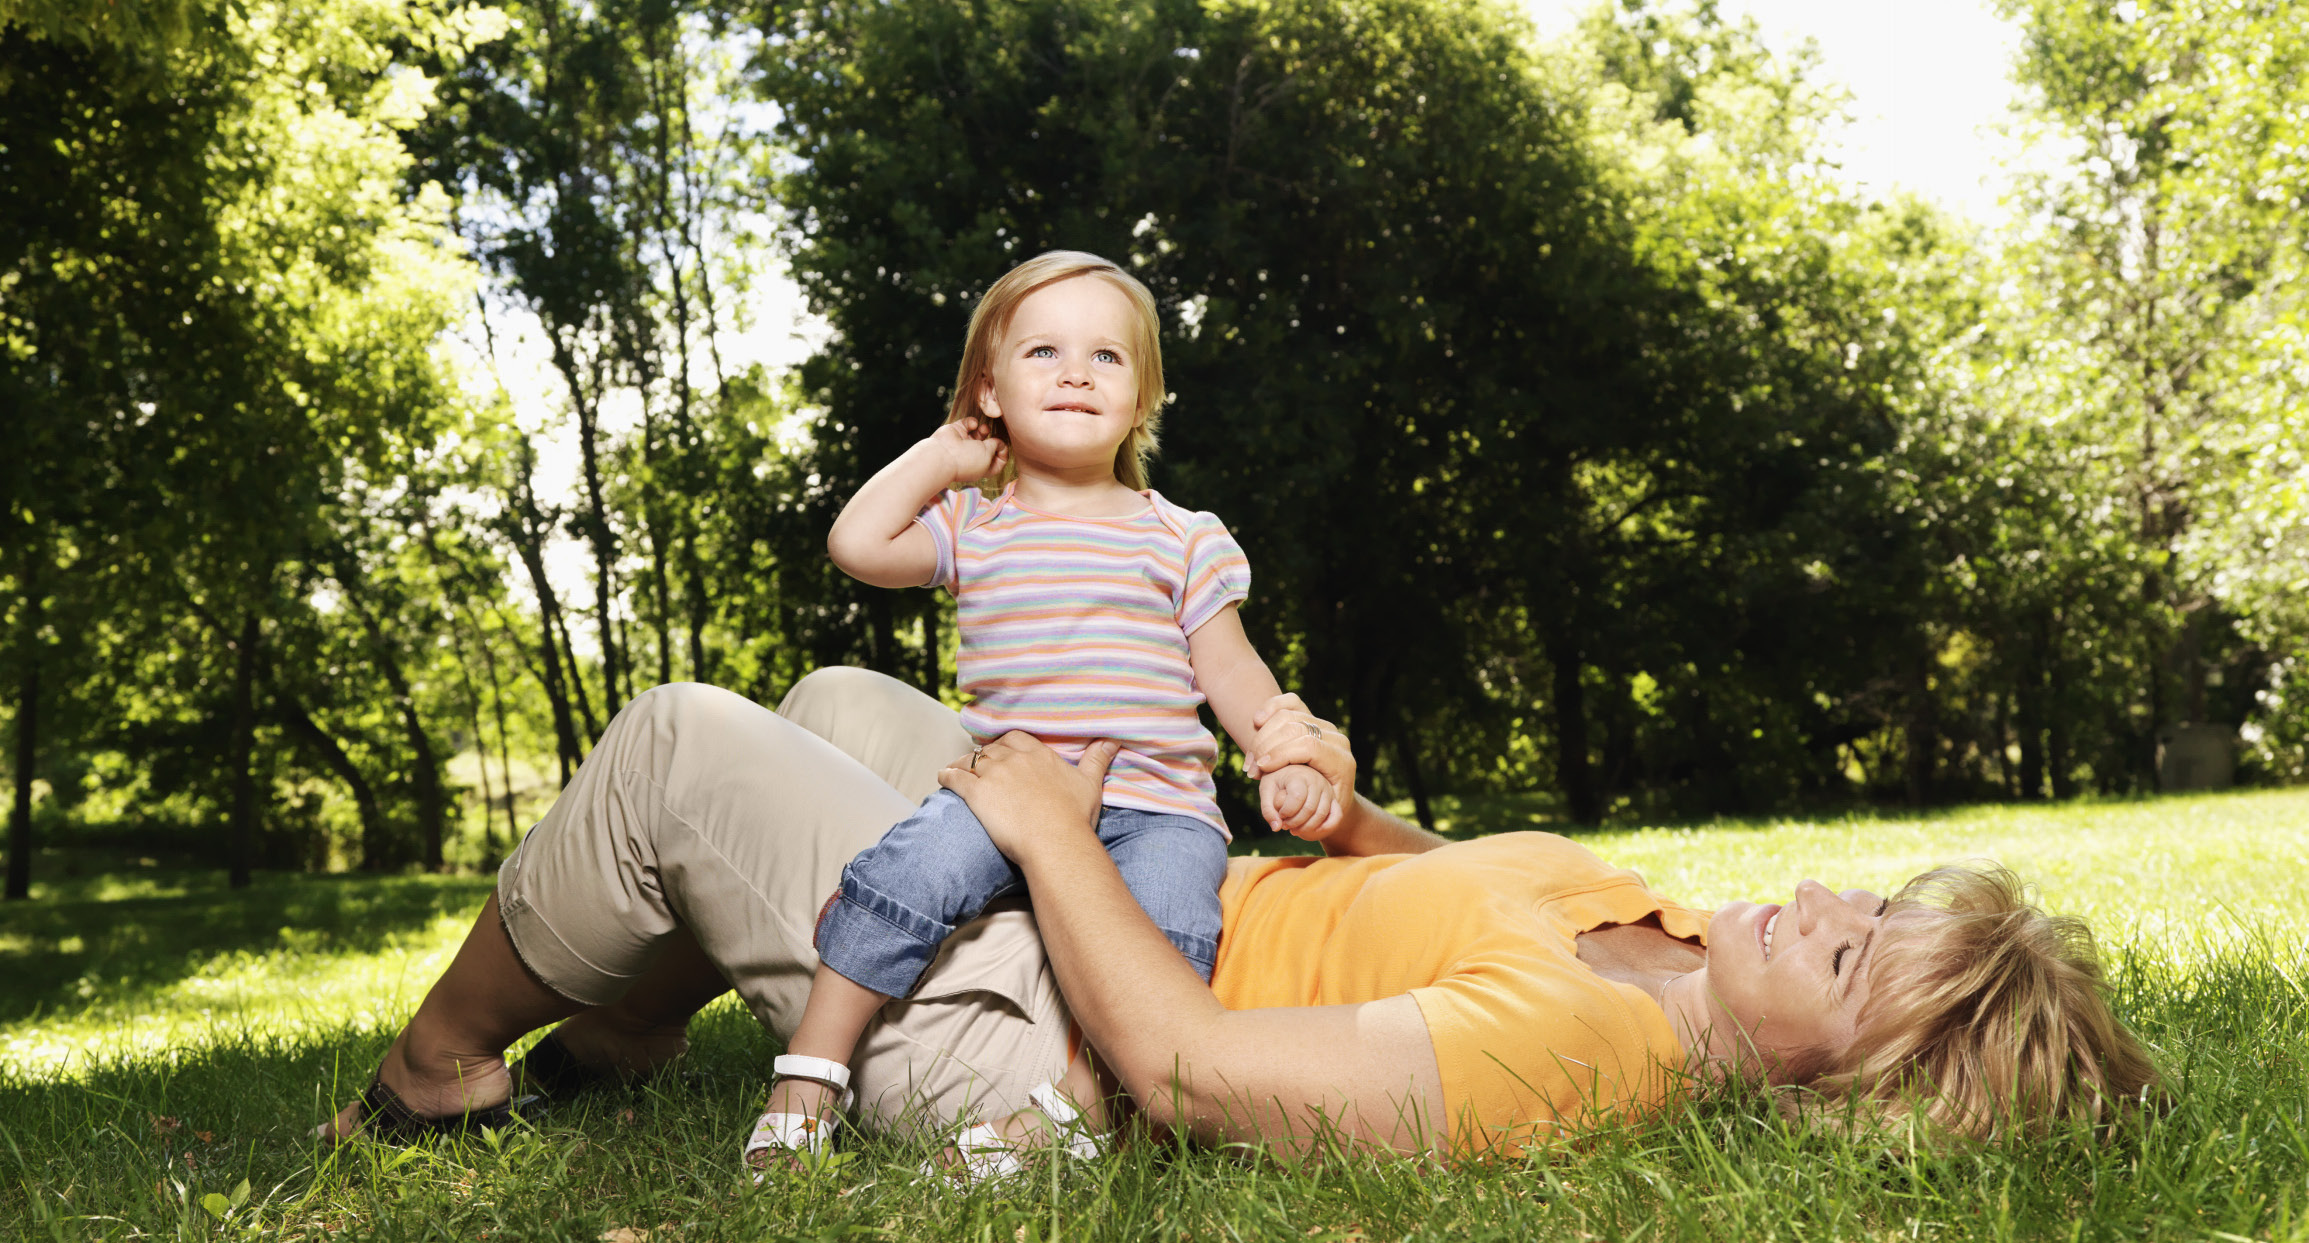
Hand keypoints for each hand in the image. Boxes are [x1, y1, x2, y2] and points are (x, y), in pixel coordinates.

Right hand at [928, 415, 1008, 485]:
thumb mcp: (988, 455)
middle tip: (994, 438)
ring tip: (984, 429)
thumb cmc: (967, 459)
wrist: (943, 454)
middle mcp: (973, 456)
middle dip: (994, 440)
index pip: (998, 461)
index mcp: (982, 467)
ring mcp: (964, 443)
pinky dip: (972, 422)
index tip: (1002, 448)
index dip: (1003, 453)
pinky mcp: (956, 431)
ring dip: (985, 429)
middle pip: (989, 446)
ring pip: (980, 433)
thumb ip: (996, 446)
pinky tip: (972, 425)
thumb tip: (998, 441)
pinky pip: (968, 423)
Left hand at [938, 732, 1120, 861]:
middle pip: (992, 748)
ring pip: (970, 760)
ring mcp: (993, 774)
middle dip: (984, 753)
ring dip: (962, 763)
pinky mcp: (976, 793)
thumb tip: (1112, 741)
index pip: (1017, 739)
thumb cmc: (1073, 817)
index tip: (1003, 750)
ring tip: (956, 769)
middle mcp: (1014, 759)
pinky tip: (942, 778)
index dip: (1007, 744)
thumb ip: (1097, 759)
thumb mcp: (1090, 784)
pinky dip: (946, 775)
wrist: (1054, 840)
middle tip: (979, 762)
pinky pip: (955, 777)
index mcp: (1039, 755)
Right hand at [1243, 694, 1353, 810]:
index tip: (1260, 770)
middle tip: (1252, 770)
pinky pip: (1290, 702)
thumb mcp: (1322, 820)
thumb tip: (1279, 823)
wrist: (1336, 794)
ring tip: (1251, 759)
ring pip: (1289, 715)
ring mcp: (1324, 725)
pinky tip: (1258, 720)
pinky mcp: (1312, 718)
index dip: (1280, 754)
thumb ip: (1306, 820)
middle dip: (1267, 747)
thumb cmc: (1326, 810)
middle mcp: (1336, 738)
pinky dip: (1272, 707)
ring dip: (1263, 735)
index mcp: (1341, 761)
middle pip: (1296, 728)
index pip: (1309, 745)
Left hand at [1260, 763, 1340, 839]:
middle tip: (1285, 825)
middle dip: (1295, 822)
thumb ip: (1268, 809)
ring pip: (1321, 814)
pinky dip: (1324, 827)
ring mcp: (1327, 789)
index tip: (1279, 814)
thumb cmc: (1277, 781)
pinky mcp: (1333, 798)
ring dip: (1306, 828)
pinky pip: (1336, 816)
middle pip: (1309, 808)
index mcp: (1300, 774)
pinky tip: (1310, 830)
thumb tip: (1277, 828)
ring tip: (1293, 829)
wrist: (1291, 772)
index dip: (1286, 811)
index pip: (1297, 797)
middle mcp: (1317, 780)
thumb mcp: (1266, 790)